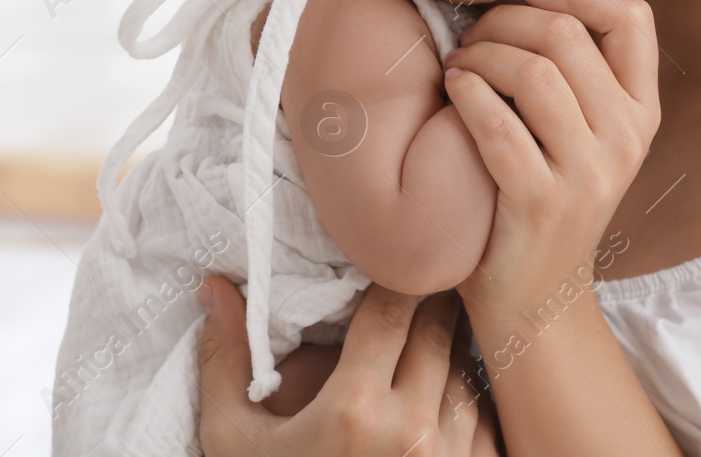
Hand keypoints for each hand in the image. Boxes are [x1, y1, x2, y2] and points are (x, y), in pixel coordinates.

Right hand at [196, 276, 500, 455]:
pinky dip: (467, 400)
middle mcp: (413, 430)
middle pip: (440, 329)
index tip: (387, 262)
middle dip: (428, 303)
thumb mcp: (235, 444)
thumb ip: (226, 363)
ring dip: (448, 351)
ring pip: (467, 370)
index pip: (393, 305)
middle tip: (413, 285)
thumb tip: (213, 286)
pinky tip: (438, 400)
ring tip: (425, 343)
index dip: (394, 276)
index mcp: (355, 409)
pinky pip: (486, 417)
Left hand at [443, 0, 658, 328]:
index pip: (634, 17)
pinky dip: (466, 94)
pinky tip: (453, 88)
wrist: (536, 292)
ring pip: (533, 72)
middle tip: (475, 32)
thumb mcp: (585, 124)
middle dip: (508, 19)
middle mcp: (627, 138)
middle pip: (569, 34)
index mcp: (642, 110)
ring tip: (460, 62)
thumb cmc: (548, 189)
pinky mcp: (541, 202)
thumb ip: (587, 54)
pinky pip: (497, 125)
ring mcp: (588, 173)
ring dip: (482, 54)